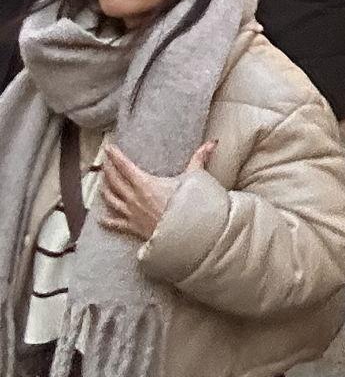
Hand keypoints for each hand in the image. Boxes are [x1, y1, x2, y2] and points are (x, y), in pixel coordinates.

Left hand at [98, 141, 215, 241]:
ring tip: (102, 183)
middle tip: (104, 162)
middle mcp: (134, 198)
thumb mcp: (194, 178)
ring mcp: (131, 213)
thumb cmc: (189, 205)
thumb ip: (200, 159)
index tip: (109, 147)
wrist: (185, 233)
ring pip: (111, 199)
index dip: (115, 156)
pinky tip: (101, 218)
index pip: (125, 166)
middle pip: (114, 181)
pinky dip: (107, 220)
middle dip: (108, 169)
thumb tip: (212, 143)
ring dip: (105, 189)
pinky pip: (115, 223)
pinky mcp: (132, 228)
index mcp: (146, 183)